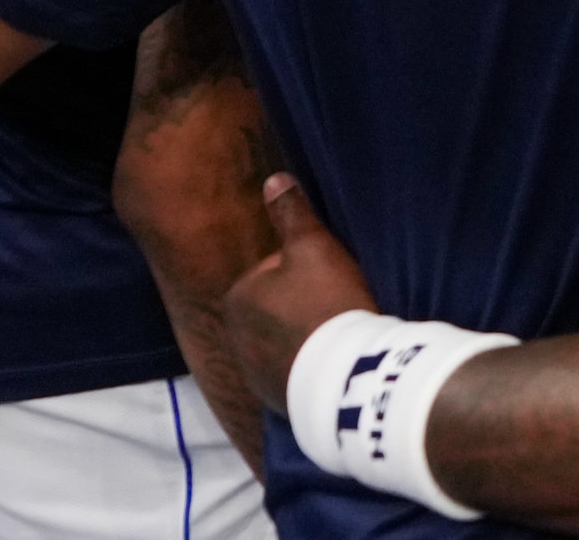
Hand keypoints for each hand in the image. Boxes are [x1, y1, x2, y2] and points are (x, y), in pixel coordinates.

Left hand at [226, 174, 376, 411]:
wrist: (343, 374)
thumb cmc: (326, 302)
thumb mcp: (313, 246)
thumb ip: (291, 212)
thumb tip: (273, 179)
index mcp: (238, 296)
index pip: (274, 271)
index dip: (308, 271)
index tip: (331, 279)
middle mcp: (235, 337)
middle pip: (276, 308)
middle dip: (301, 306)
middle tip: (337, 307)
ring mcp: (254, 373)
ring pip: (282, 342)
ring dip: (303, 338)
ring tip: (338, 335)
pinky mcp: (274, 399)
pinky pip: (291, 373)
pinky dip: (307, 367)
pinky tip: (332, 362)